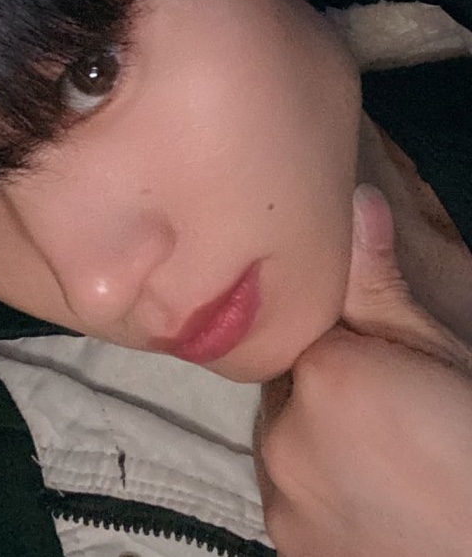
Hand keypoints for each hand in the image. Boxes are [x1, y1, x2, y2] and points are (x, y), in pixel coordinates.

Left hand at [255, 184, 471, 556]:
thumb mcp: (442, 357)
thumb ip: (383, 289)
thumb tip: (354, 201)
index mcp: (324, 379)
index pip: (300, 334)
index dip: (340, 344)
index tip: (378, 363)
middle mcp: (283, 441)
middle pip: (287, 387)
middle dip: (322, 388)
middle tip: (387, 413)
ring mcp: (281, 503)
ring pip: (282, 441)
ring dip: (312, 438)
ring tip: (381, 459)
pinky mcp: (284, 548)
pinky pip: (286, 494)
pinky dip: (313, 489)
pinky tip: (368, 499)